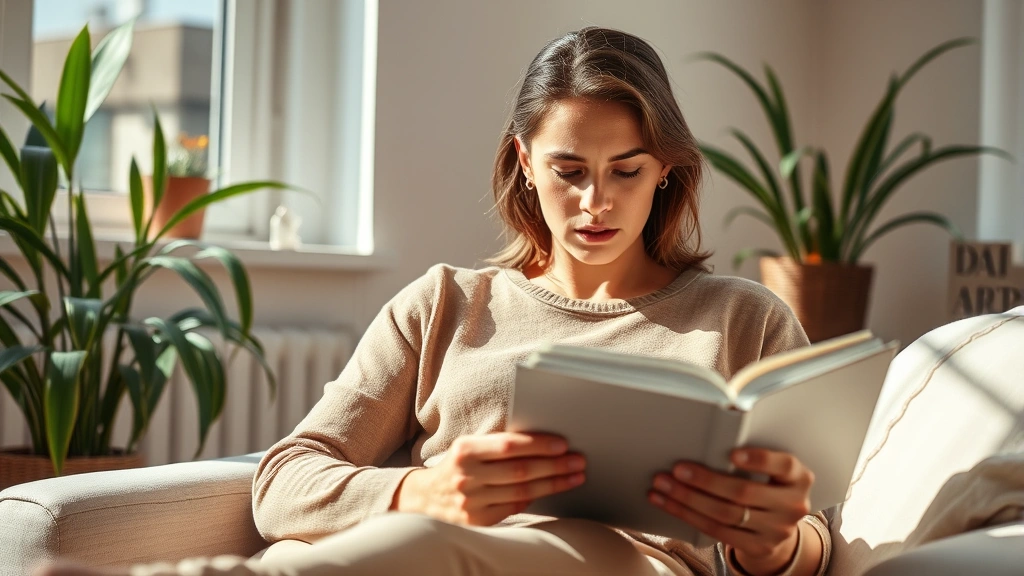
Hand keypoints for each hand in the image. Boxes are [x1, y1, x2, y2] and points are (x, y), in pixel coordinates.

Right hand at [393, 432, 586, 525]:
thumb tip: (544, 443)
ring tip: (574, 476)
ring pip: (522, 491)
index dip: (539, 444)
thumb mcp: (470, 446)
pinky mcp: (478, 521)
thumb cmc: (458, 465)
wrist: (426, 498)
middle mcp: (466, 476)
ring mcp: (471, 501)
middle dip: (555, 465)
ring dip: (553, 483)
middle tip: (578, 461)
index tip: (563, 444)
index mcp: (465, 450)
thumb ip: (498, 444)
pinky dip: (535, 497)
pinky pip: (515, 507)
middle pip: (521, 470)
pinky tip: (551, 489)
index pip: (509, 445)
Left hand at [649, 448, 813, 573]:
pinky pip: (716, 531)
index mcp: (798, 477)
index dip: (758, 459)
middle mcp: (793, 504)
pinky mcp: (758, 546)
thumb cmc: (766, 484)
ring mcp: (777, 530)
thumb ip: (752, 457)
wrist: (778, 525)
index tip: (732, 453)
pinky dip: (688, 515)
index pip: (784, 465)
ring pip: (725, 514)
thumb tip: (709, 439)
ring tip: (664, 485)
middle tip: (677, 469)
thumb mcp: (771, 470)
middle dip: (704, 480)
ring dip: (688, 499)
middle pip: (743, 492)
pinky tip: (669, 504)